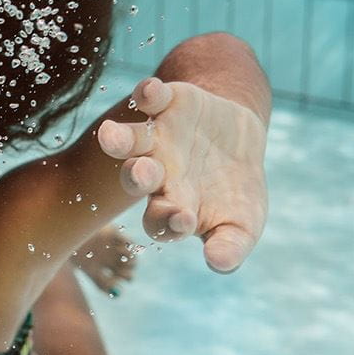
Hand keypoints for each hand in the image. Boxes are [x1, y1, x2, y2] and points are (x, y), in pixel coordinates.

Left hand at [96, 78, 268, 272]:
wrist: (239, 141)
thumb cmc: (235, 194)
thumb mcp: (242, 224)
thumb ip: (230, 246)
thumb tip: (220, 264)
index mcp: (170, 208)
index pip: (160, 221)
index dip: (167, 221)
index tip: (182, 220)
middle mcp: (156, 174)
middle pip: (136, 180)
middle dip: (136, 178)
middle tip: (142, 175)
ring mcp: (158, 139)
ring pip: (132, 141)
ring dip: (121, 139)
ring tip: (110, 134)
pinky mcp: (167, 105)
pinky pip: (151, 99)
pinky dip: (148, 94)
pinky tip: (149, 90)